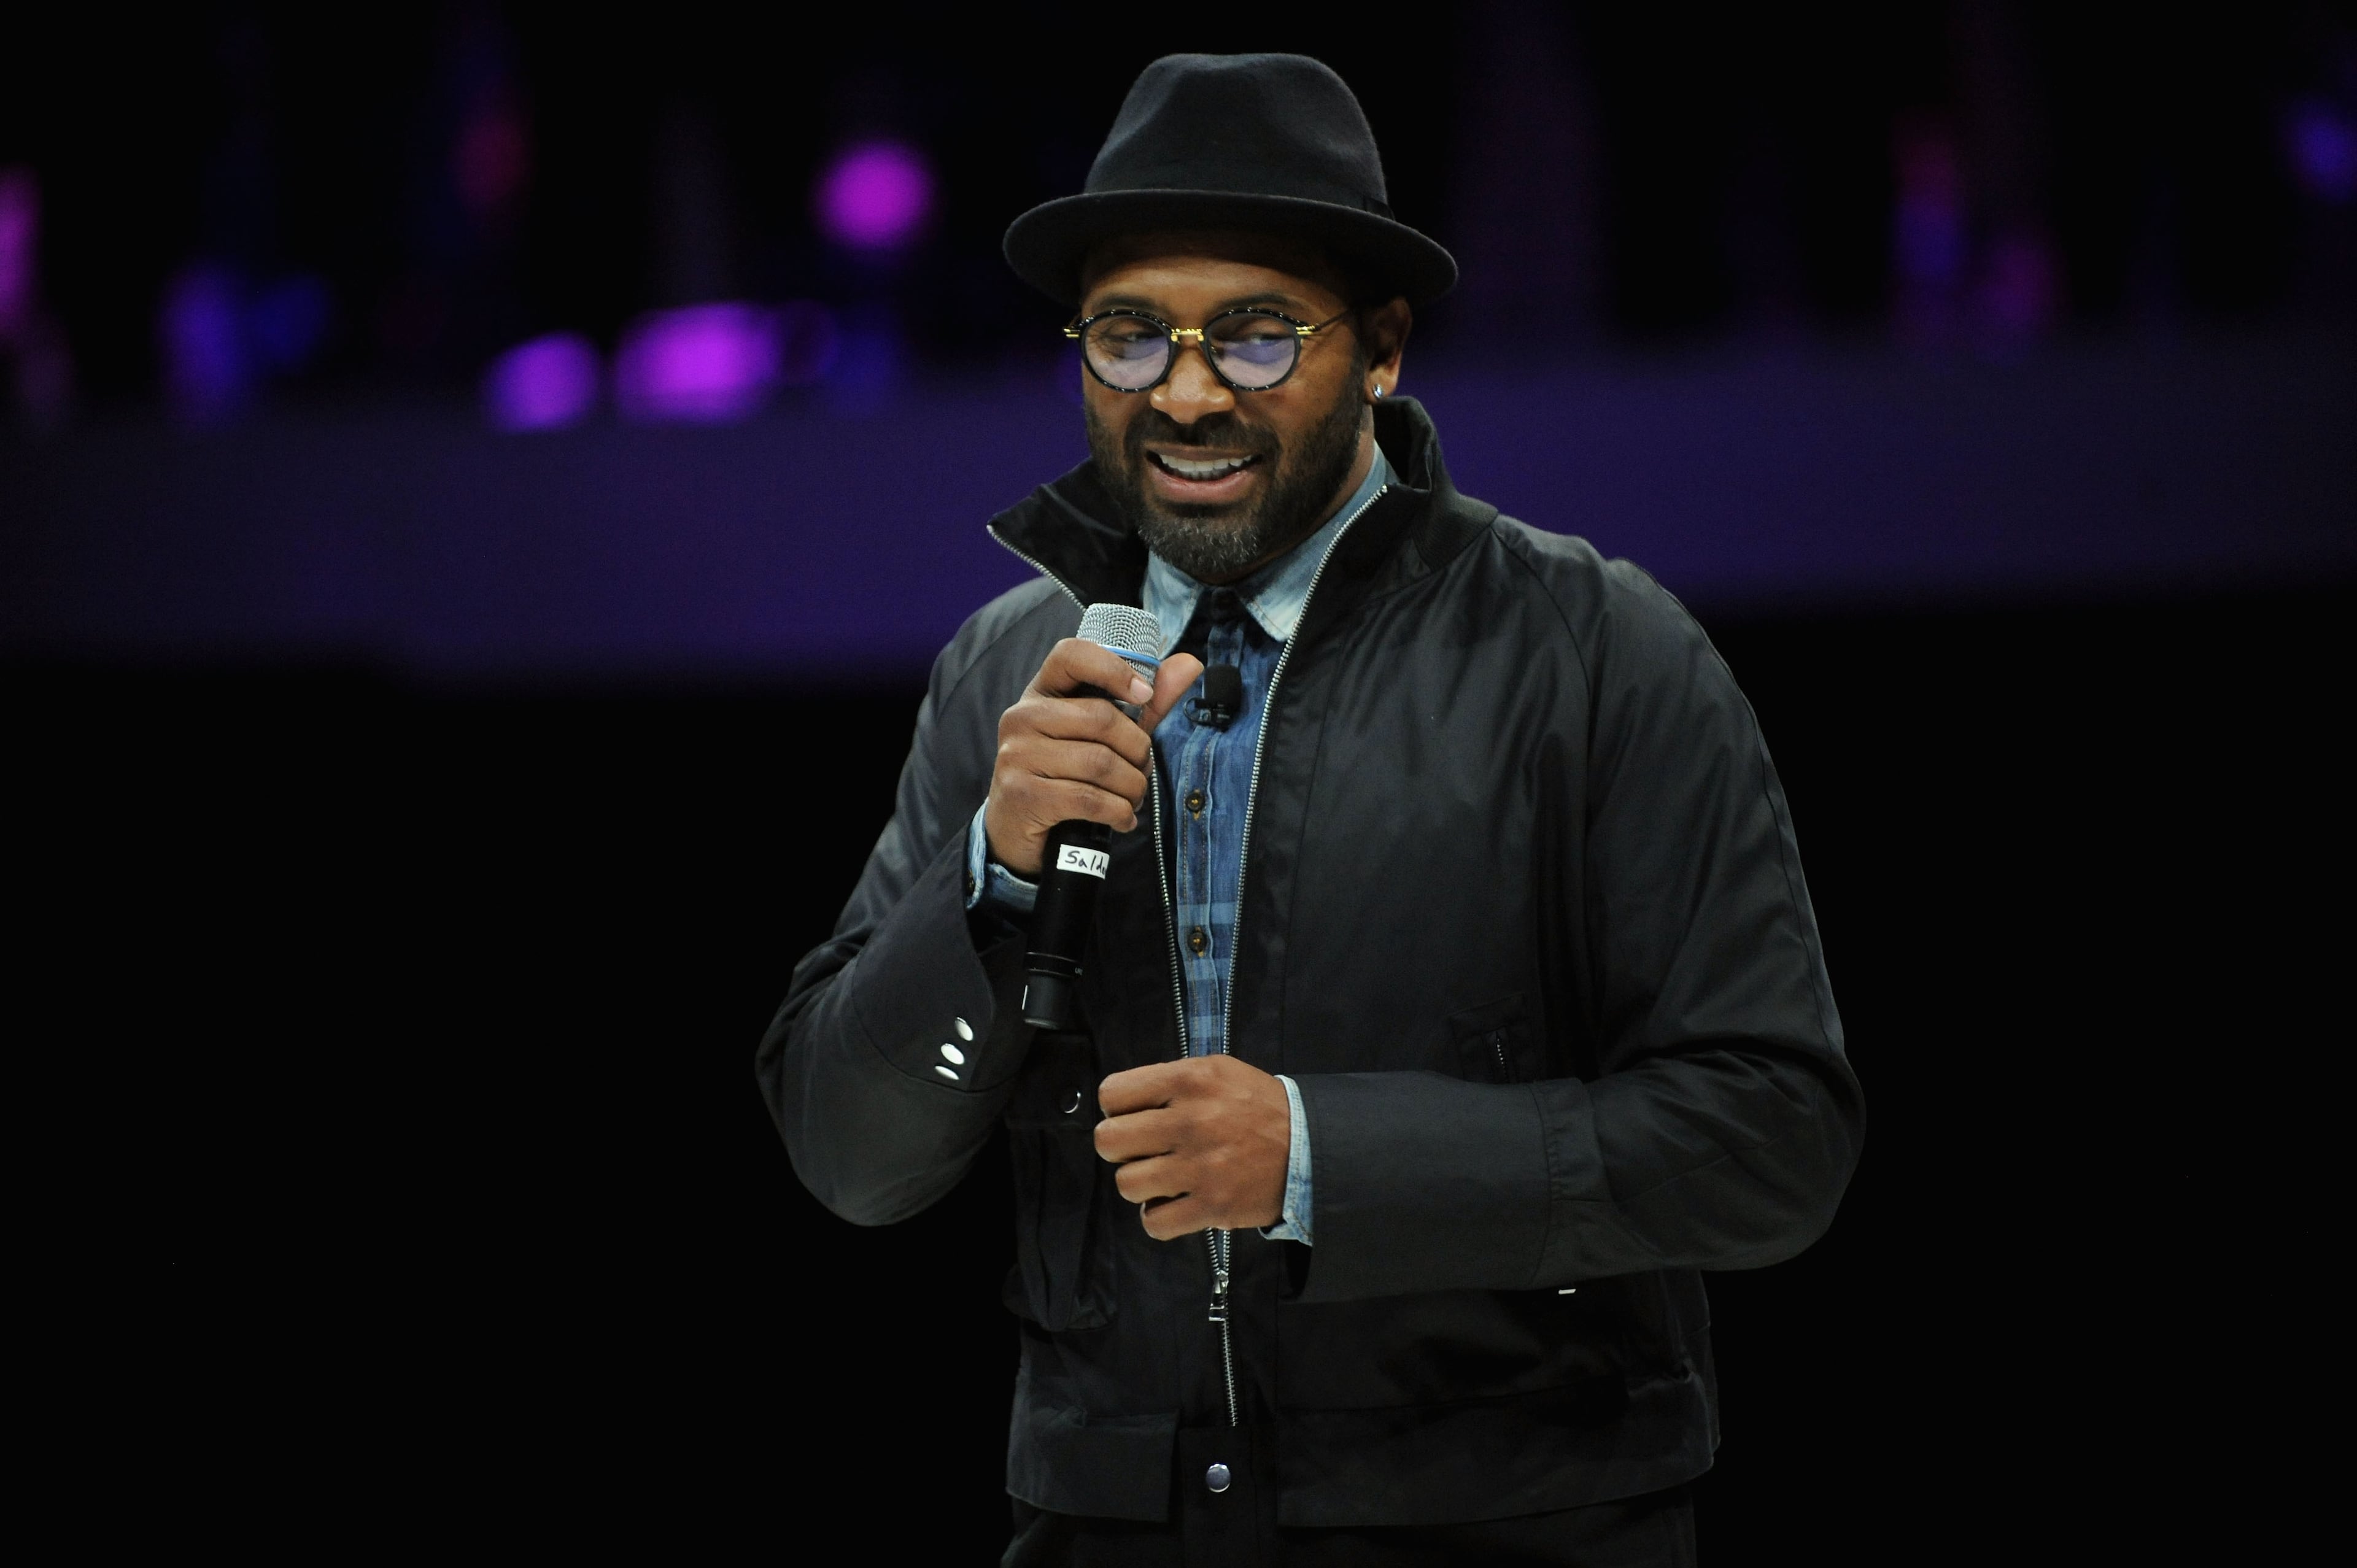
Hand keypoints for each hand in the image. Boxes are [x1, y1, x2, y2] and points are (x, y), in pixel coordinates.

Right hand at [985, 639, 1203, 875]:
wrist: (1018, 829)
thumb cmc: (1068, 774)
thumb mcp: (1106, 736)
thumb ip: (1145, 704)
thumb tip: (1190, 663)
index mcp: (1042, 692)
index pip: (1071, 655)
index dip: (1114, 669)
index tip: (1144, 695)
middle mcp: (1022, 717)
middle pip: (1101, 718)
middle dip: (1138, 750)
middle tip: (1143, 770)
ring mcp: (1016, 755)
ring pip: (1100, 763)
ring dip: (1132, 787)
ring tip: (1134, 798)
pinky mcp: (1021, 793)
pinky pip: (1088, 799)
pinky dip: (1118, 812)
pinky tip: (1123, 819)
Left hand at [1093, 1056, 1290, 1239]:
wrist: (1308, 1147)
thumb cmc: (1256, 1107)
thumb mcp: (1217, 1070)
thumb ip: (1169, 1080)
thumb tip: (1123, 1103)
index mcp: (1188, 1080)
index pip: (1112, 1094)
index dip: (1117, 1108)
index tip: (1134, 1116)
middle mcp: (1189, 1121)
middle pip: (1108, 1140)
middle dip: (1121, 1147)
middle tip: (1144, 1150)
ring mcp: (1199, 1167)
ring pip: (1126, 1183)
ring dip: (1140, 1184)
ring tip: (1164, 1177)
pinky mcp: (1211, 1206)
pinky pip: (1153, 1222)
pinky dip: (1159, 1217)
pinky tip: (1176, 1202)